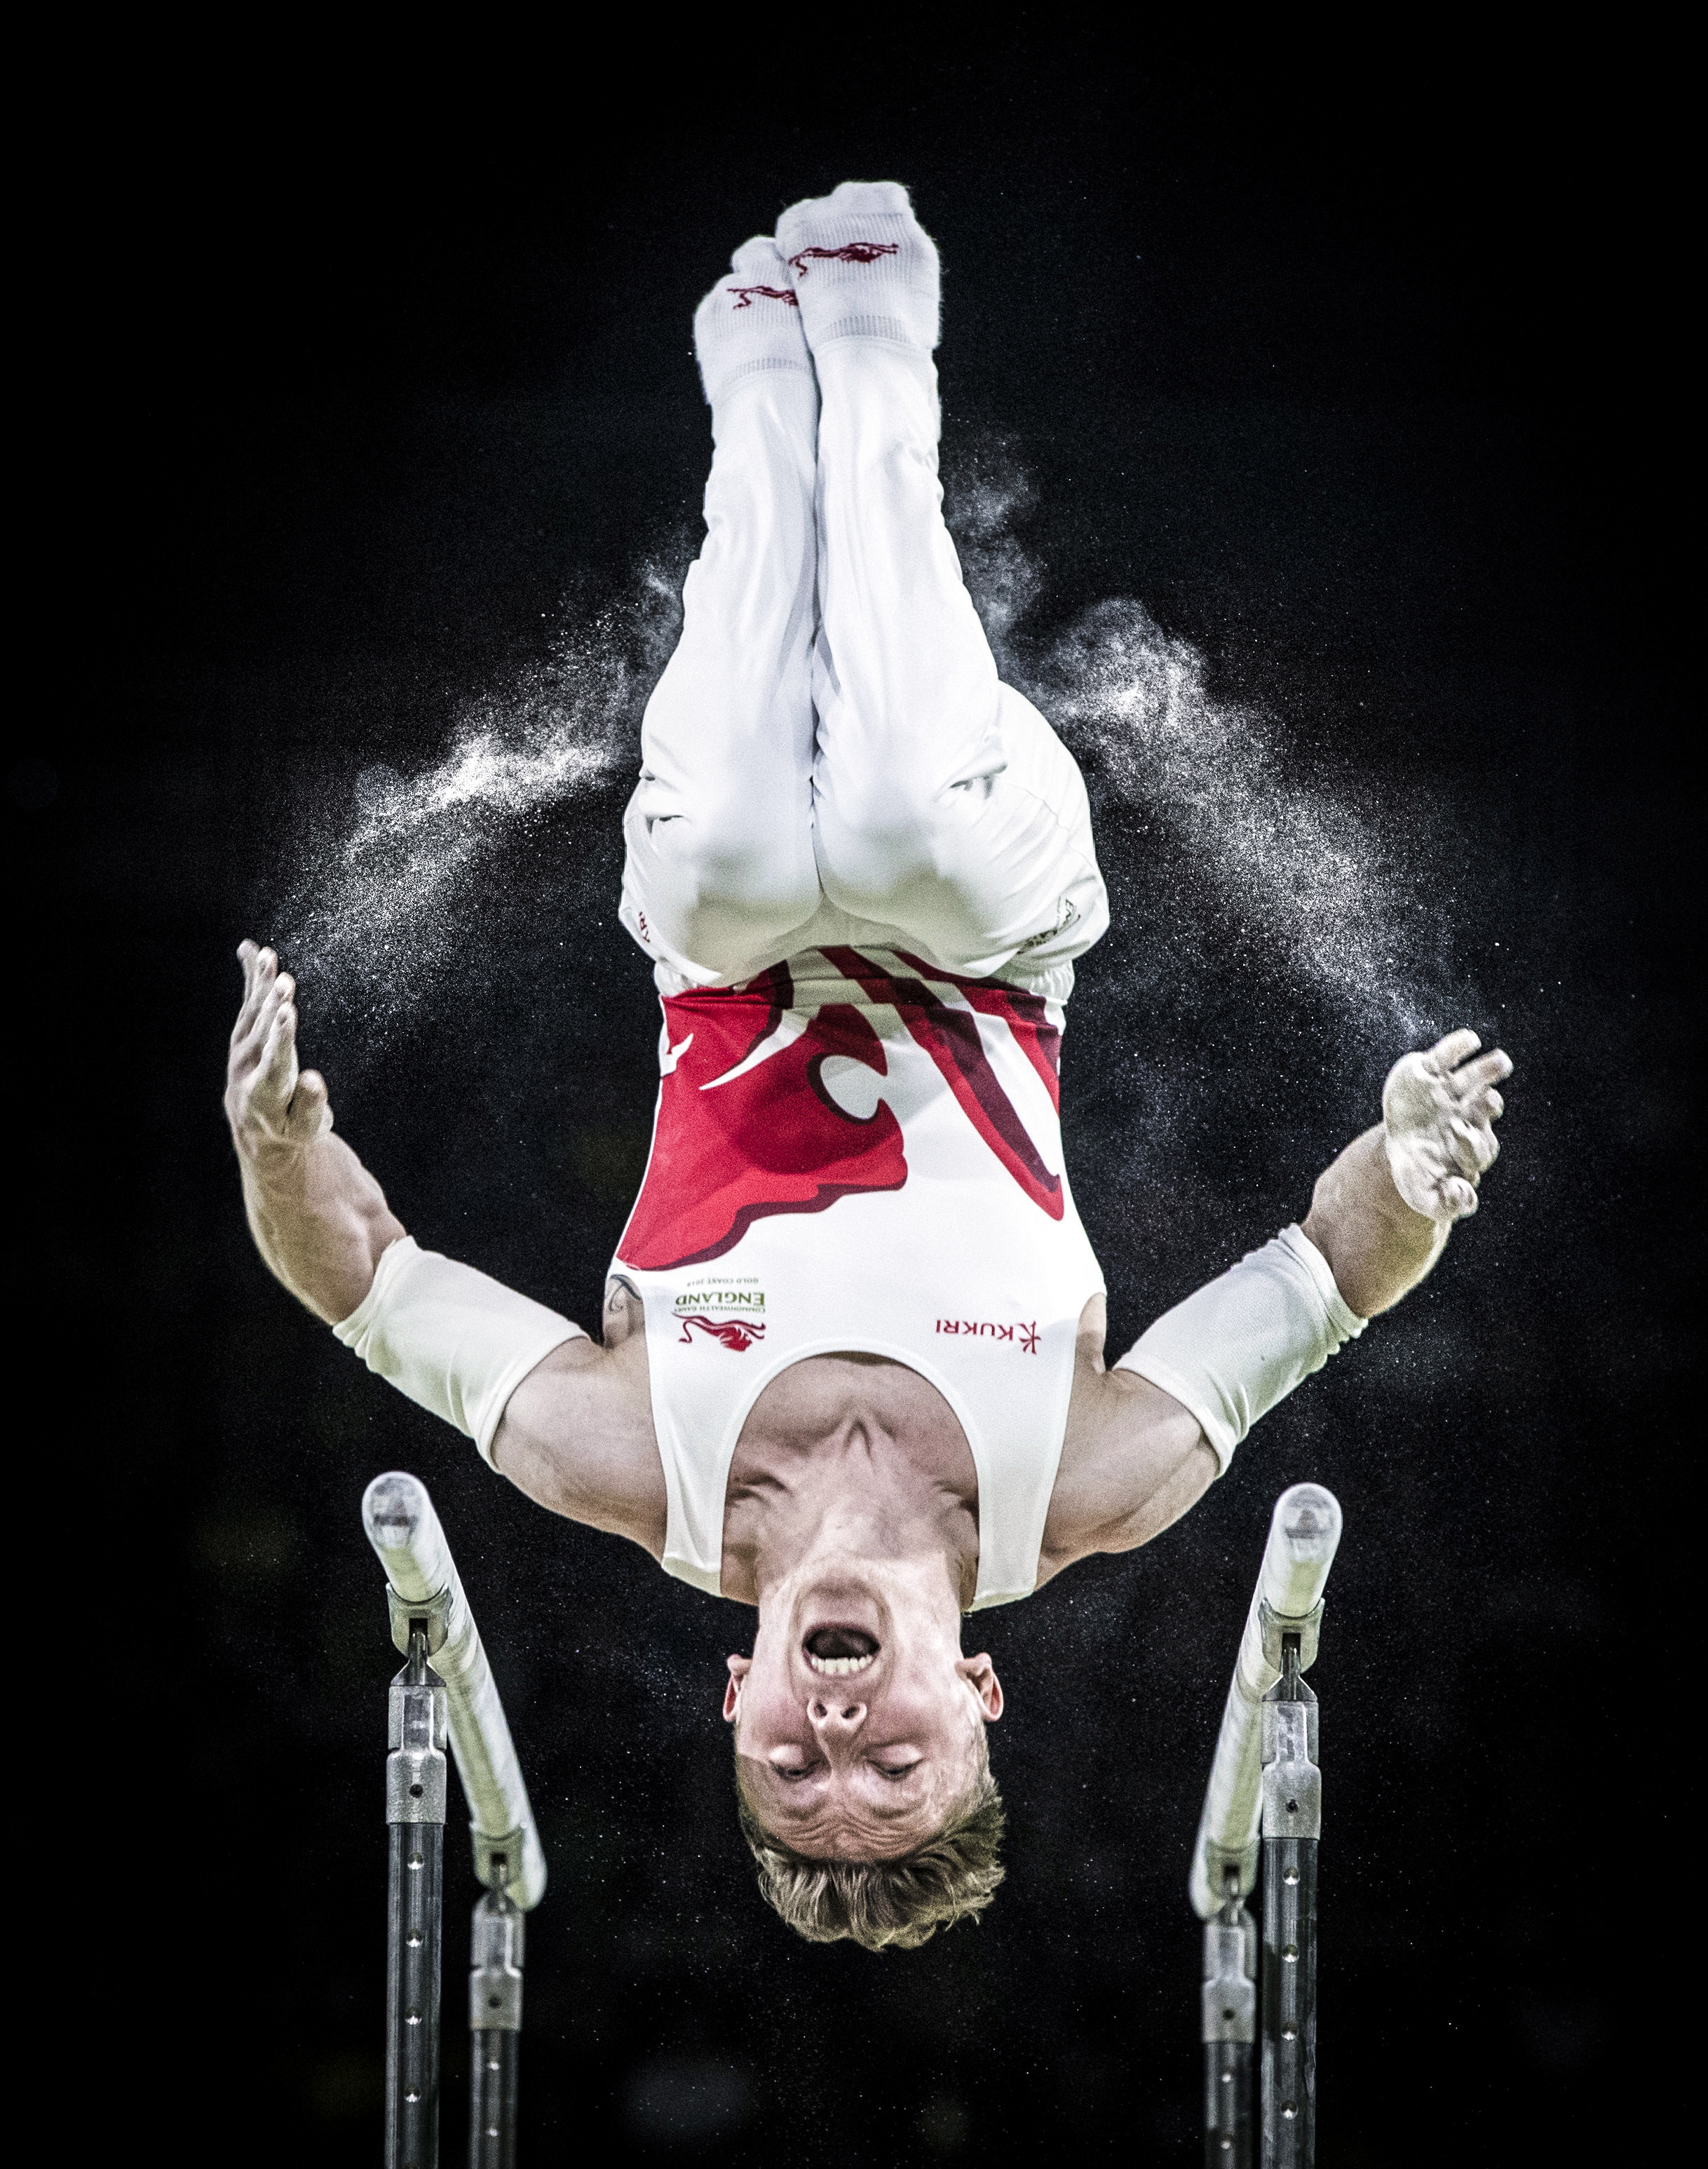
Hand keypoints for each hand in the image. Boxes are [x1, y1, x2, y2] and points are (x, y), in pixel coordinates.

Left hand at [225, 940, 331, 1154]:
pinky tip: (251, 951)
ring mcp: (241, 1049)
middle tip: (283, 981)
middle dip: (273, 1006)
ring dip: (260, 984)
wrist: (256, 1126)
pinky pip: (247, 1002)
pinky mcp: (242, 1035)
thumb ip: (310, 1106)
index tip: (288, 1012)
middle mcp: (248, 1067)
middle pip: (262, 1032)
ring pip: (252, 1012)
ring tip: (267, 956)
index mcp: (266, 1092)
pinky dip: (250, 977)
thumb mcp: (307, 1128)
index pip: (275, 1060)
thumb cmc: (291, 1128)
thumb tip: (313, 1078)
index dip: (281, 1036)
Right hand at [1382, 1030, 1510, 1222]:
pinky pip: (1447, 1055)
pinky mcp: (1430, 1070)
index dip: (1471, 1143)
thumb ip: (1445, 1203)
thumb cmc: (1419, 1171)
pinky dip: (1458, 1046)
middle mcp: (1465, 1115)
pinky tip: (1470, 1040)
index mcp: (1469, 1146)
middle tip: (1488, 1101)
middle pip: (1483, 1110)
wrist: (1401, 1145)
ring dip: (1488, 1070)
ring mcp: (1450, 1092)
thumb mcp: (1424, 1195)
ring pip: (1475, 1079)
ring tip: (1502, 1062)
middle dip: (1486, 1106)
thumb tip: (1464, 1197)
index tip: (1457, 1137)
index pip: (1478, 1146)